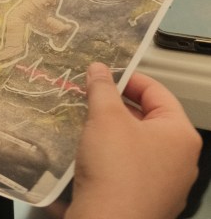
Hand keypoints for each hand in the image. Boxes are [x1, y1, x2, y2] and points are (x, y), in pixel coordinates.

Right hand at [66, 63, 201, 218]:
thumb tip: (99, 70)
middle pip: (148, 117)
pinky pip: (132, 168)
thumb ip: (102, 87)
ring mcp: (167, 184)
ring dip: (113, 131)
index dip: (127, 78)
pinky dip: (114, 156)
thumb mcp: (105, 116)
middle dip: (117, 106)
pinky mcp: (149, 200)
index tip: (105, 76)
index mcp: (181, 135)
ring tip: (89, 124)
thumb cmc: (117, 174)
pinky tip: (93, 154)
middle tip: (92, 98)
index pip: (156, 91)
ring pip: (138, 143)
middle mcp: (181, 161)